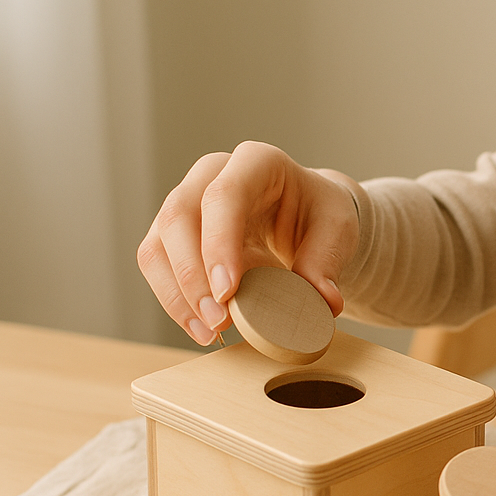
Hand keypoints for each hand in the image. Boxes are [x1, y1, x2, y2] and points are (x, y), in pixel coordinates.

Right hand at [137, 141, 360, 343]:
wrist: (304, 216)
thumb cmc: (318, 215)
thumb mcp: (337, 230)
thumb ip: (327, 262)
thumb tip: (322, 301)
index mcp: (257, 162)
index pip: (225, 195)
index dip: (219, 243)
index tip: (228, 291)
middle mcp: (212, 174)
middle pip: (179, 216)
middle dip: (193, 275)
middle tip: (220, 320)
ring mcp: (186, 202)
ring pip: (158, 245)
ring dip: (177, 295)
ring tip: (210, 333)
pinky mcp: (172, 234)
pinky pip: (158, 266)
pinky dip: (175, 302)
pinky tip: (201, 329)